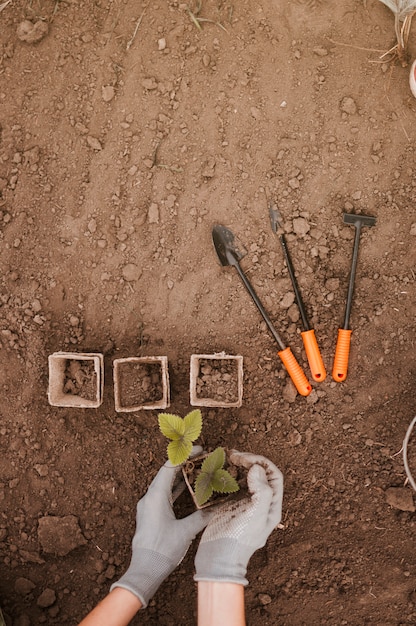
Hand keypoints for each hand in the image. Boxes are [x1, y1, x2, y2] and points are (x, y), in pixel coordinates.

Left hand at [111, 448, 212, 607]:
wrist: (145, 570)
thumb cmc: (162, 550)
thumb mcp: (186, 531)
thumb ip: (202, 516)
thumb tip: (218, 506)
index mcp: (155, 496)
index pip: (169, 467)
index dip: (184, 456)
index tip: (198, 449)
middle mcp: (149, 498)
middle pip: (166, 473)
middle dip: (183, 464)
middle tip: (200, 457)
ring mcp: (148, 506)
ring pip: (165, 484)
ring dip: (179, 477)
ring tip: (196, 470)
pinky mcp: (150, 515)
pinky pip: (163, 495)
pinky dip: (175, 490)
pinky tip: (187, 489)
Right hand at [194, 450, 283, 585]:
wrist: (217, 559)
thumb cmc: (239, 540)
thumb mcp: (255, 517)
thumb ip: (261, 492)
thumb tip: (257, 468)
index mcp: (271, 506)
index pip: (274, 476)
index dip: (262, 462)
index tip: (245, 458)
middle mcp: (260, 503)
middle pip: (260, 474)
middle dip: (249, 461)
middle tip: (234, 455)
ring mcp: (244, 504)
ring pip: (246, 478)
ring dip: (239, 466)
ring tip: (227, 458)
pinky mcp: (230, 506)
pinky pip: (233, 485)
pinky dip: (228, 474)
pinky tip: (220, 470)